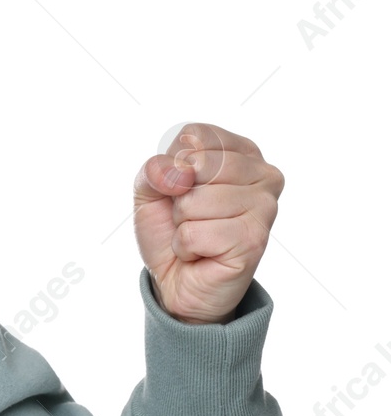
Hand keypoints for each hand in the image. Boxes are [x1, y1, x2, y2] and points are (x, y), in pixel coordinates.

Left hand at [132, 122, 283, 324]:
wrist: (176, 280)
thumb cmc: (170, 230)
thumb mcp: (150, 191)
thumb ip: (156, 169)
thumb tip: (180, 172)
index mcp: (242, 152)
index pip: (195, 135)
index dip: (172, 165)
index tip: (181, 188)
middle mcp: (264, 174)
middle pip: (197, 165)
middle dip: (177, 198)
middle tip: (190, 217)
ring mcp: (265, 206)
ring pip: (194, 201)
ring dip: (181, 225)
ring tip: (199, 235)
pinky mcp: (255, 239)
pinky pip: (193, 234)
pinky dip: (185, 247)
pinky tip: (203, 254)